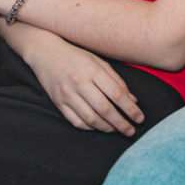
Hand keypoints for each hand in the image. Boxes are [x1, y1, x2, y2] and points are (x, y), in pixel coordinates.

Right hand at [27, 39, 143, 133]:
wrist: (45, 52)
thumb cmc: (76, 56)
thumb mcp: (98, 61)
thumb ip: (116, 80)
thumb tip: (132, 100)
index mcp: (92, 70)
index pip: (116, 94)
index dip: (130, 109)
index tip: (139, 118)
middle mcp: (79, 83)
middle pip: (104, 109)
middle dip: (121, 123)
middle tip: (131, 131)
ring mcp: (67, 94)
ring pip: (90, 118)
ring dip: (106, 128)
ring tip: (116, 130)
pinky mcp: (58, 102)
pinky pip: (75, 121)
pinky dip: (89, 127)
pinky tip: (98, 127)